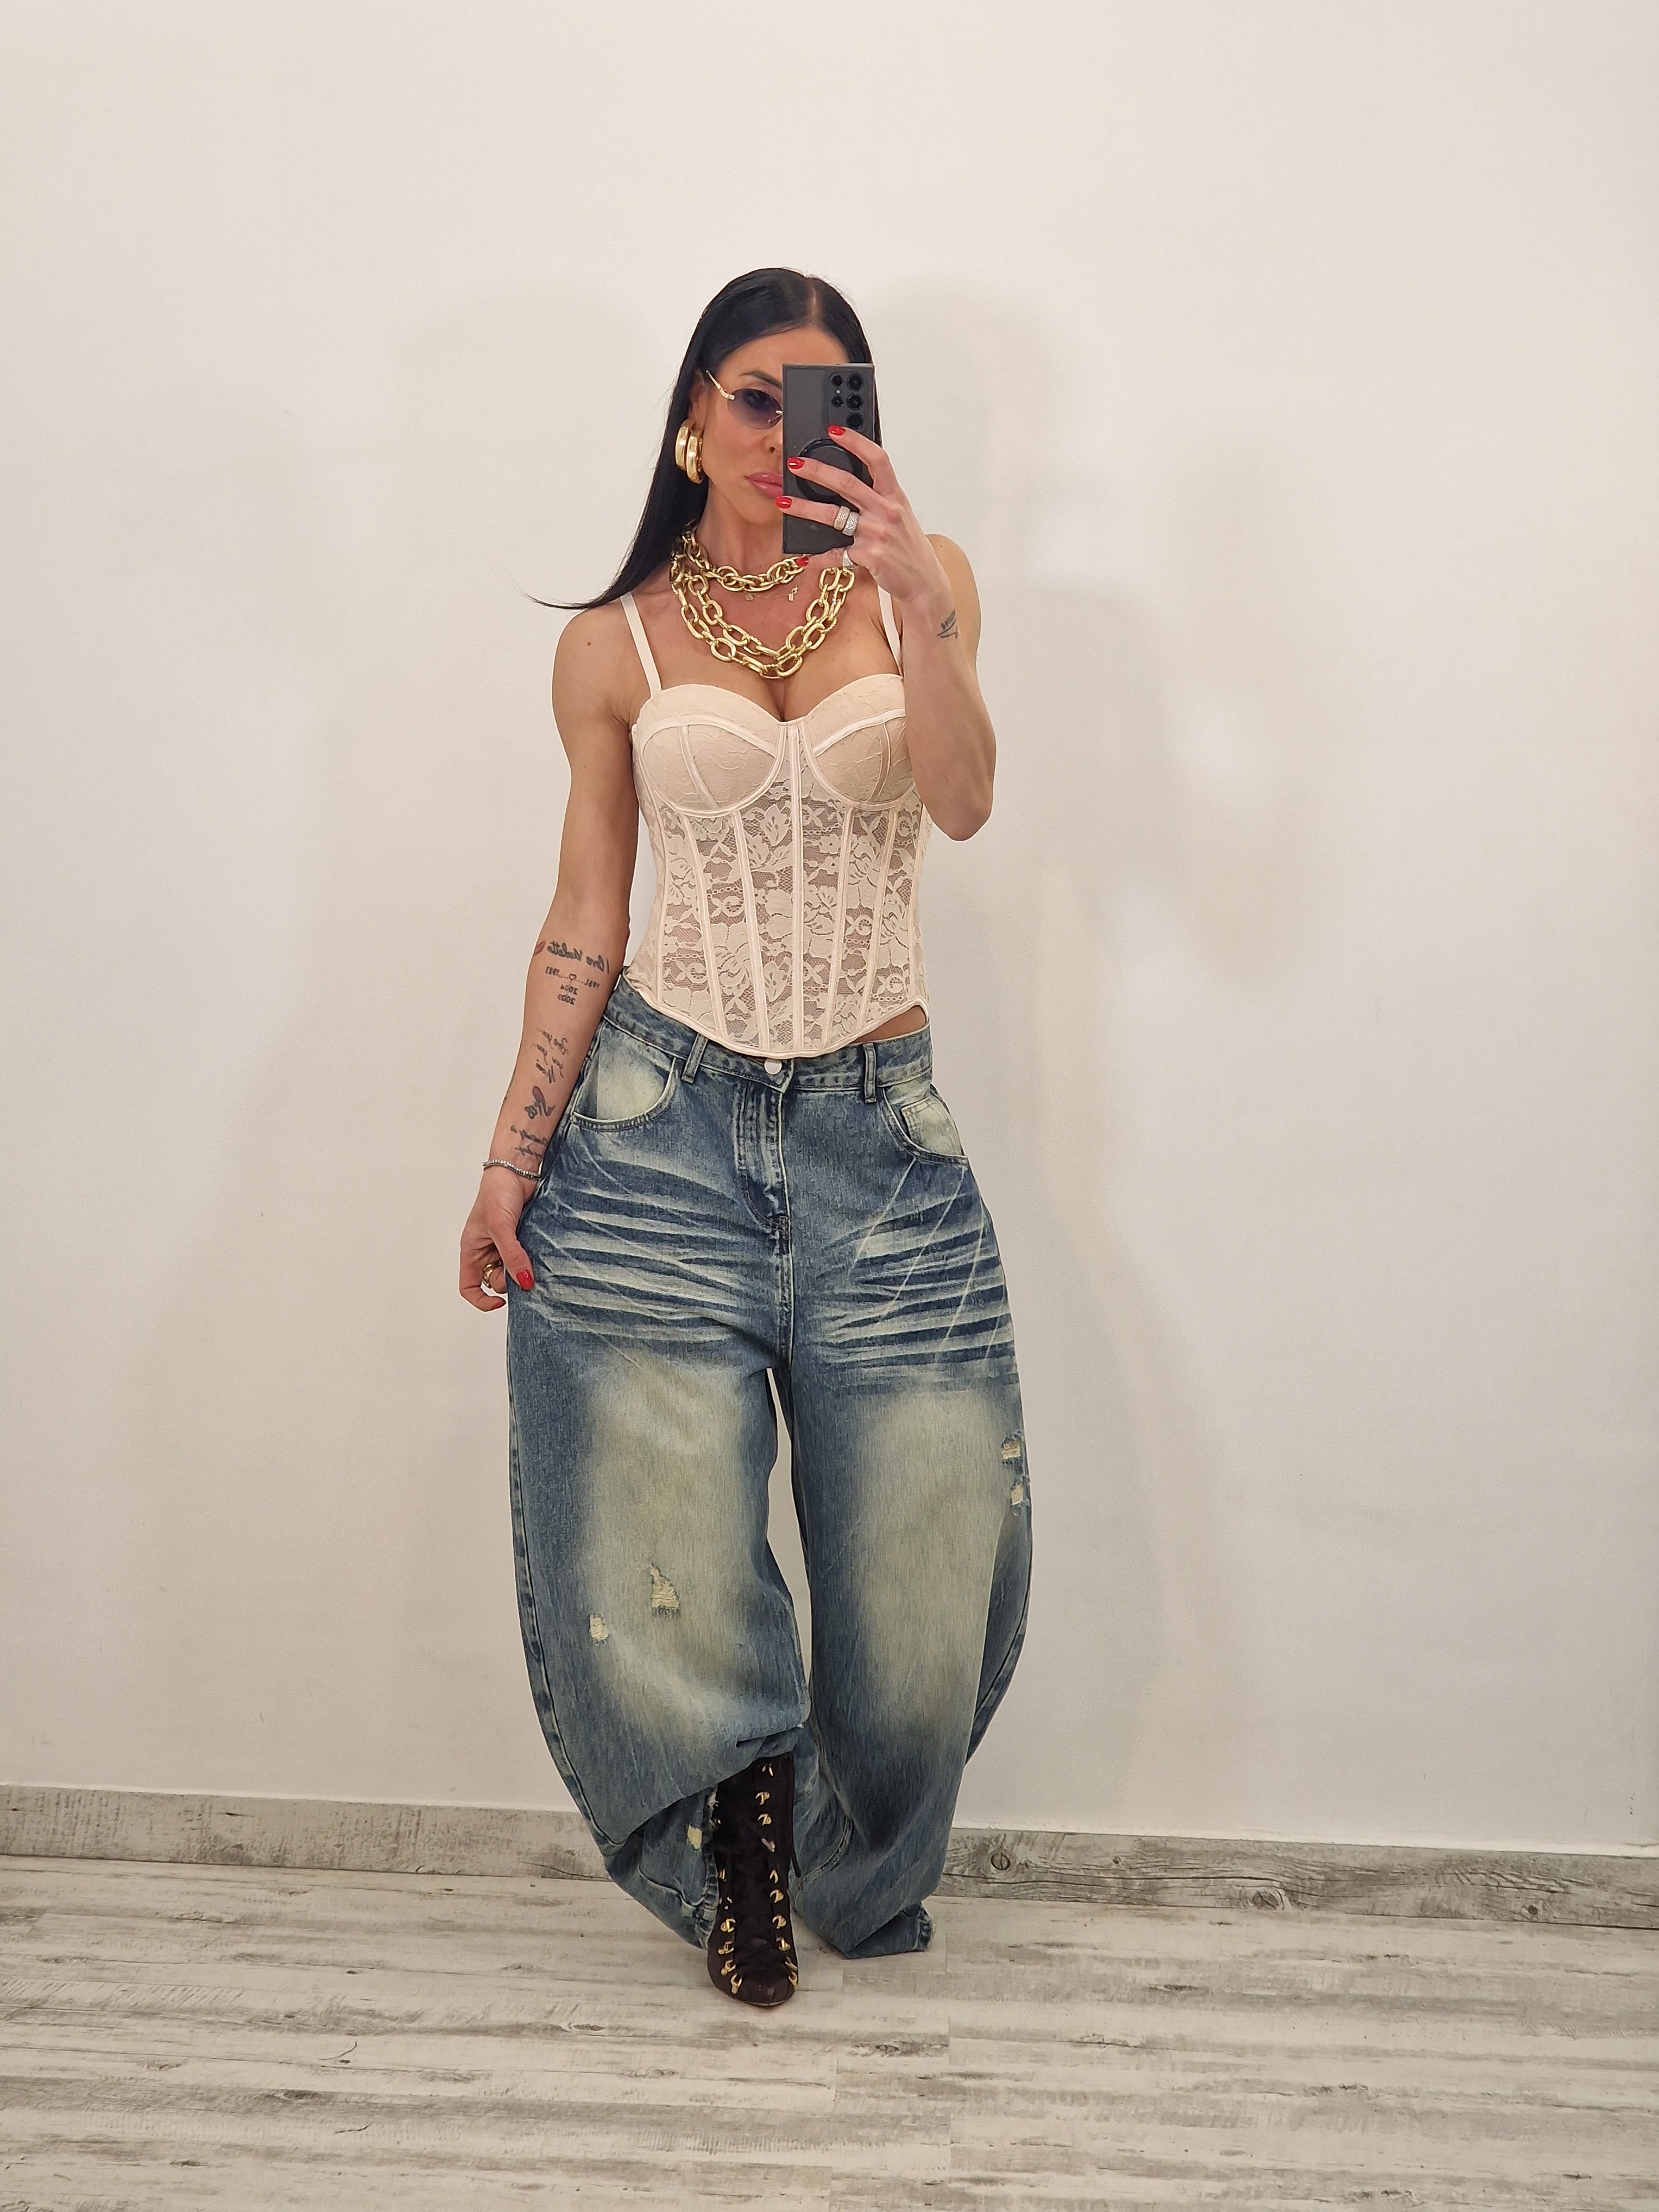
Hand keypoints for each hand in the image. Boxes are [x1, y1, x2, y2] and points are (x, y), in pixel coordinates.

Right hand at [459, 1166, 536, 1311]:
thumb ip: (511, 1255)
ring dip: (523, 1268)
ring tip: (532, 1254)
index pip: (469, 1286)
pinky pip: (525, 1258)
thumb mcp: (501, 1227)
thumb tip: (524, 1282)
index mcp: (471, 1249)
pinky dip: (532, 1260)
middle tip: (523, 1266)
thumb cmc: (497, 1193)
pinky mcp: (521, 1238)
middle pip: (495, 1281)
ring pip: (513, 1270)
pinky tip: (539, 1252)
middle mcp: (486, 1250)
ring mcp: (504, 1245)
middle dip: (509, 1280)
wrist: (517, 1170)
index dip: (481, 1300)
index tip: (501, 1302)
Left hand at [779, 426, 950, 616]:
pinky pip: (835, 555)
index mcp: (895, 497)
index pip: (877, 460)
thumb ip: (879, 497)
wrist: (924, 581)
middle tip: (795, 464)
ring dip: (804, 508)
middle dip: (817, 471)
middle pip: (848, 483)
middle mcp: (886, 512)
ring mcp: (877, 535)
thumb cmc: (908, 546)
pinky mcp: (868, 557)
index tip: (834, 431)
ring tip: (783, 502)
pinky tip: (804, 557)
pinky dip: (817, 558)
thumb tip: (847, 479)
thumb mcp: (900, 515)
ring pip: (834, 516)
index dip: (856, 442)